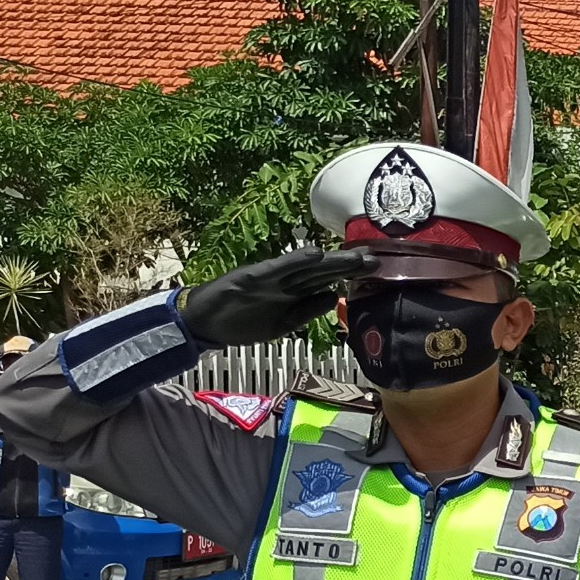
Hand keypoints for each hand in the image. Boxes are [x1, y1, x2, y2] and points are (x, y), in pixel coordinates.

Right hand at [174, 246, 375, 348]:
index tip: (377, 271)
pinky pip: (278, 269)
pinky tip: (315, 254)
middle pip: (323, 272)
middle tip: (377, 257)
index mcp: (293, 293)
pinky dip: (295, 261)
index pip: (328, 282)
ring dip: (331, 261)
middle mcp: (285, 282)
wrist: (202, 322)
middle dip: (349, 265)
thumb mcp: (282, 325)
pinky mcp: (252, 277)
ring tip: (356, 254)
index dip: (350, 276)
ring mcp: (270, 278)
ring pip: (306, 268)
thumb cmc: (241, 321)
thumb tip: (335, 298)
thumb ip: (307, 312)